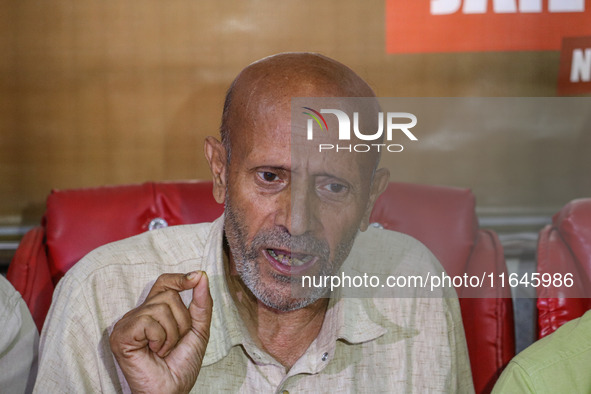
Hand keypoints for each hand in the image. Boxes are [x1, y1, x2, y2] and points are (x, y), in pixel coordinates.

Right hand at [110, 271, 212, 393]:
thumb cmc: (181, 365)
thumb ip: (201, 303)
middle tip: (174, 343)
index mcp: (154, 311)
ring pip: (160, 308)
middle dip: (182, 321)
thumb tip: (201, 275)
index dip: (179, 278)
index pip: (164, 283)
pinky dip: (159, 339)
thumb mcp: (198, 330)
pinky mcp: (120, 335)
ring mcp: (127, 324)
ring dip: (172, 334)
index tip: (196, 278)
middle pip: (168, 295)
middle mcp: (138, 314)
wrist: (172, 391)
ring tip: (164, 350)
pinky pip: (148, 321)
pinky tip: (154, 352)